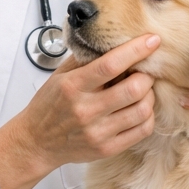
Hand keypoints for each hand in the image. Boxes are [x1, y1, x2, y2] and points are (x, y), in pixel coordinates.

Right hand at [0, 35, 158, 188]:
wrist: (36, 142)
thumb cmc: (48, 106)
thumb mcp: (59, 76)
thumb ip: (85, 59)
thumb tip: (112, 42)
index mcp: (73, 86)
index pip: (110, 64)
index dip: (135, 50)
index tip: (151, 40)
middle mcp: (86, 109)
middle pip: (134, 88)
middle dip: (147, 75)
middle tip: (145, 71)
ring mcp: (98, 132)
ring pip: (142, 110)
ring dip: (149, 95)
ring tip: (142, 91)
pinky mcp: (107, 148)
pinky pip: (142, 131)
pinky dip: (148, 116)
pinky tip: (140, 109)